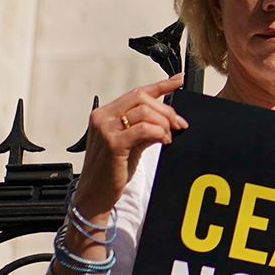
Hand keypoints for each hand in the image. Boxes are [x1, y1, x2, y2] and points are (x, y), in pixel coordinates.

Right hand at [75, 74, 186, 216]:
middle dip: (166, 109)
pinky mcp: (113, 143)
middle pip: (142, 98)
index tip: (179, 81)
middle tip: (179, 124)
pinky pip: (143, 129)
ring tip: (168, 137)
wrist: (95, 193)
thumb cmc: (110, 170)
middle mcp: (103, 117)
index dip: (161, 85)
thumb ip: (146, 129)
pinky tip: (163, 141)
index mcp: (105, 114)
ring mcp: (105, 129)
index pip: (137, 93)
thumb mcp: (131, 144)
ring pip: (144, 111)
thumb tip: (168, 120)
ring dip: (163, 122)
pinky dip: (158, 133)